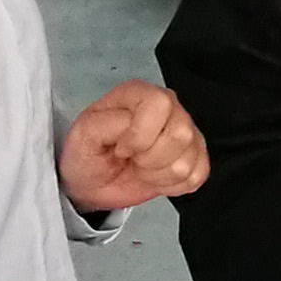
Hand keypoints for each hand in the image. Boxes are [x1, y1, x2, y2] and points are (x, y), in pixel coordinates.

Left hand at [58, 81, 206, 212]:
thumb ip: (106, 123)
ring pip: (187, 161)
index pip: (160, 105)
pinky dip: (172, 186)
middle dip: (149, 159)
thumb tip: (132, 127)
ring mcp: (185, 131)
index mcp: (139, 94)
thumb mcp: (83, 135)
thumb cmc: (88, 153)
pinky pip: (197, 176)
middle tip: (132, 159)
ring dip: (158, 175)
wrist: (93, 181)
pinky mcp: (195, 157)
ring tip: (141, 168)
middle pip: (181, 134)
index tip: (121, 148)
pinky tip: (155, 176)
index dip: (139, 136)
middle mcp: (167, 107)